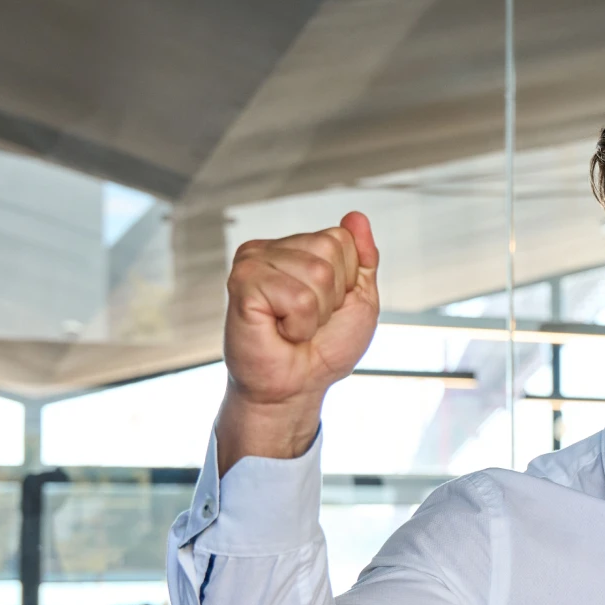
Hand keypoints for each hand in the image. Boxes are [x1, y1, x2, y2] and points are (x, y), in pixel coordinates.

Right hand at [217, 211, 380, 471]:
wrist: (296, 386)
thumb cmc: (324, 348)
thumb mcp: (359, 299)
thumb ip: (362, 257)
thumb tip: (356, 217)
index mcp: (297, 247)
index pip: (342, 239)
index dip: (346, 281)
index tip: (326, 307)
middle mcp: (271, 249)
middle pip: (329, 250)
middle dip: (331, 296)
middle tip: (307, 320)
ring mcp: (253, 263)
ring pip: (316, 273)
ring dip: (314, 314)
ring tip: (292, 326)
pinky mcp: (242, 285)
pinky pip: (297, 297)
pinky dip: (298, 324)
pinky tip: (278, 330)